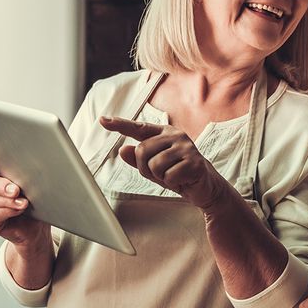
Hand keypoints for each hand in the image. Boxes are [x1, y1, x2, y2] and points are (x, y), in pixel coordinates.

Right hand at [0, 157, 50, 246]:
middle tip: (15, 190)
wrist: (36, 226)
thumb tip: (30, 168)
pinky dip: (7, 211)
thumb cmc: (33, 201)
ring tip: (23, 202)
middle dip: (0, 186)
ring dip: (7, 200)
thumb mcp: (30, 184)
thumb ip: (24, 175)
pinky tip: (19, 210)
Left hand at [99, 116, 226, 208]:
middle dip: (145, 168)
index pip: (138, 128)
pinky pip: (168, 176)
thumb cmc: (179, 174)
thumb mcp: (155, 168)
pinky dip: (172, 183)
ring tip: (173, 176)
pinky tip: (182, 180)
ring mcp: (186, 147)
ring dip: (160, 177)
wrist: (205, 187)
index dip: (119, 124)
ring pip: (154, 165)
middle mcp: (175, 135)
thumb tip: (122, 150)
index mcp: (164, 133)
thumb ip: (139, 159)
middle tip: (162, 174)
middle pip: (142, 151)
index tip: (102, 120)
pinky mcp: (194, 162)